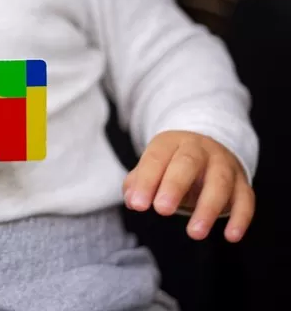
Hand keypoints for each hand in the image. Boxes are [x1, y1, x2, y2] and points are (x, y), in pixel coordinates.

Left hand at [123, 131, 253, 242]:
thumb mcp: (153, 168)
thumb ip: (138, 182)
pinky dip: (240, 217)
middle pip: (188, 162)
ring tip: (195, 233)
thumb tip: (132, 199)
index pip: (156, 158)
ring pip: (220, 182)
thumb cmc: (171, 165)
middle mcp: (199, 149)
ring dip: (208, 208)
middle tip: (162, 210)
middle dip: (174, 186)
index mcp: (171, 143)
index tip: (138, 205)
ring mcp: (223, 164)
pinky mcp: (242, 182)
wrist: (207, 150)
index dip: (146, 181)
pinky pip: (246, 198)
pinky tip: (231, 236)